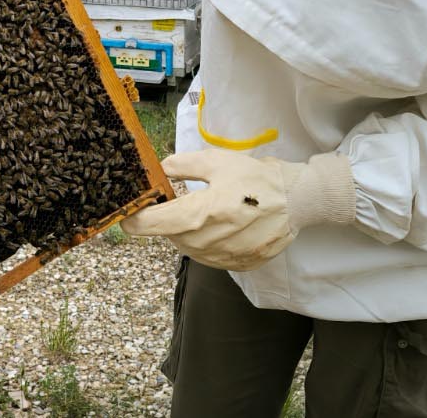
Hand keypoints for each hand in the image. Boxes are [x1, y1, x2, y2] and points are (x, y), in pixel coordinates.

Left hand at [122, 149, 354, 271]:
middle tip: (173, 203)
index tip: (128, 215)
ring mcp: (223, 257)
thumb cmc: (257, 178)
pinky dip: (206, 243)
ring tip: (203, 212)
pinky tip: (220, 226)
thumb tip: (160, 169)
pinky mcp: (237, 265)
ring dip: (186, 233)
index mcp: (199, 214)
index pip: (152, 225)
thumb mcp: (218, 161)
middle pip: (170, 236)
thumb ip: (183, 165)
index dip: (134, 220)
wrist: (298, 201)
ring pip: (188, 248)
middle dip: (166, 221)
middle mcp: (207, 242)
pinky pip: (209, 257)